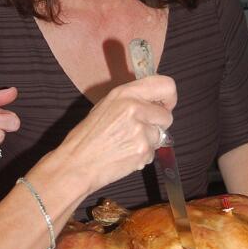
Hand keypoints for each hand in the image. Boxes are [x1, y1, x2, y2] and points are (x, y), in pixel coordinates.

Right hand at [57, 74, 175, 191]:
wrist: (77, 163)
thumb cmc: (87, 136)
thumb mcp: (106, 105)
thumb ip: (131, 100)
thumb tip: (154, 102)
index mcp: (125, 93)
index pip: (166, 85)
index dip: (170, 97)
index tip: (165, 105)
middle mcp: (135, 108)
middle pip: (166, 115)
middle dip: (157, 124)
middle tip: (138, 129)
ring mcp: (141, 130)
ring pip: (160, 136)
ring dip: (148, 141)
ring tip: (126, 144)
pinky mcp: (143, 150)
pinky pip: (153, 152)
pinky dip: (142, 155)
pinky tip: (124, 154)